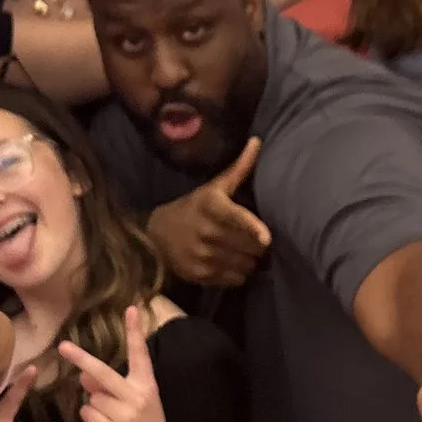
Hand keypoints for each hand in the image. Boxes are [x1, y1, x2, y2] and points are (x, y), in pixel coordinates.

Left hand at [58, 305, 176, 421]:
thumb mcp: (135, 404)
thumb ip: (112, 388)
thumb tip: (84, 377)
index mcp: (147, 386)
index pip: (140, 354)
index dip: (135, 331)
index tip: (130, 309)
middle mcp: (137, 397)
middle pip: (102, 373)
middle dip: (81, 360)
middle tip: (63, 347)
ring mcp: (124, 415)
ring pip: (92, 397)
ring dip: (95, 405)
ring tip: (112, 419)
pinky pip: (88, 414)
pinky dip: (91, 418)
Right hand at [145, 139, 269, 287]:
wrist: (155, 236)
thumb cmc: (193, 208)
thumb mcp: (212, 188)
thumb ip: (238, 169)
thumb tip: (258, 142)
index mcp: (211, 205)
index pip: (235, 217)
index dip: (252, 227)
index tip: (266, 238)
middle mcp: (205, 231)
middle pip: (250, 245)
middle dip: (258, 244)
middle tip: (256, 239)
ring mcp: (202, 255)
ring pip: (246, 264)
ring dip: (251, 259)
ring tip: (242, 250)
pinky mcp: (200, 275)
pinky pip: (235, 279)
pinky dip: (239, 273)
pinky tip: (230, 262)